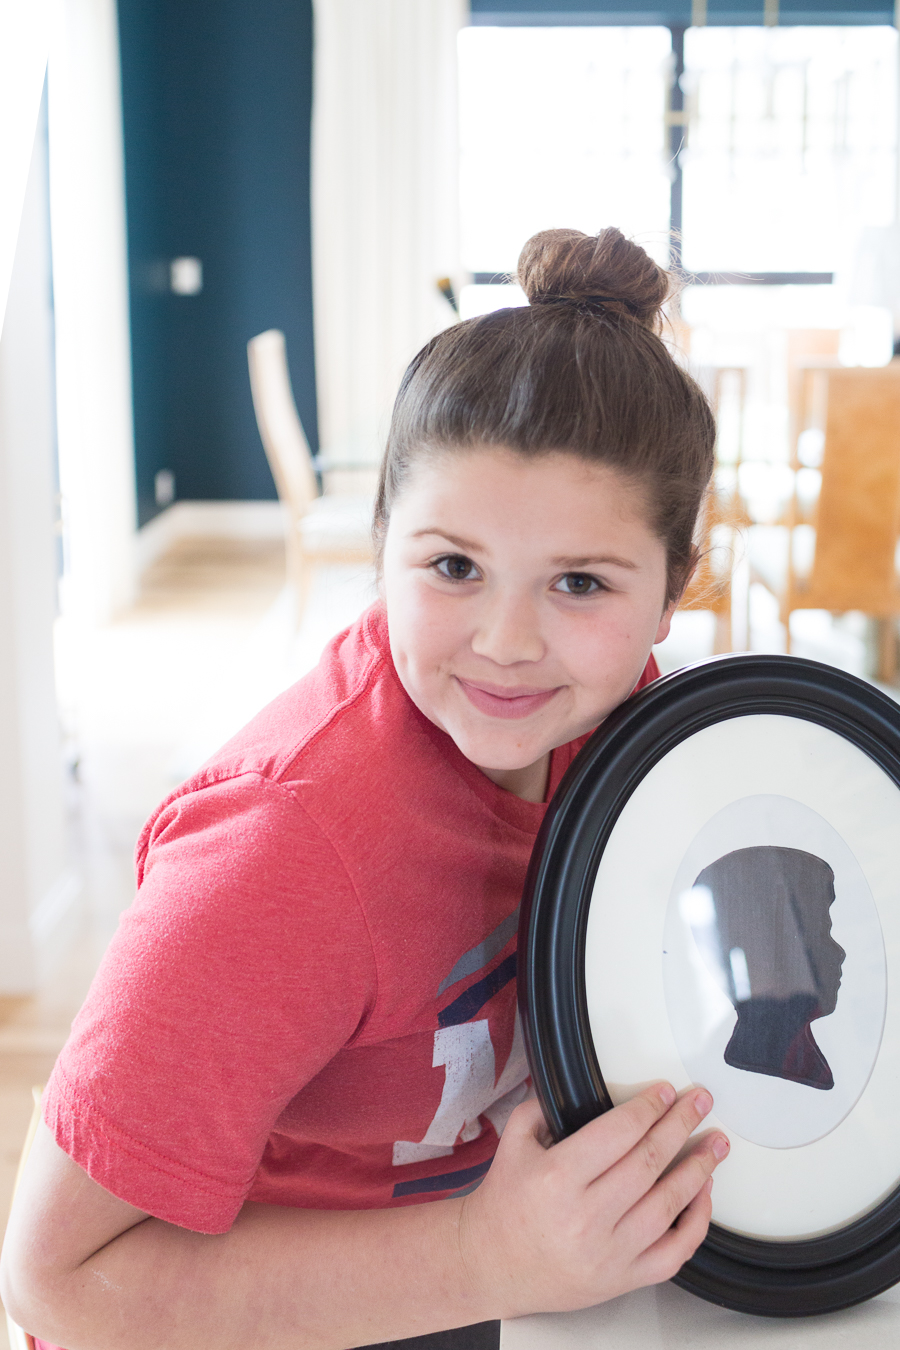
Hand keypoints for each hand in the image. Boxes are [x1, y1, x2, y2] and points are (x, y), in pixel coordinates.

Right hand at [457, 1082, 727, 1318]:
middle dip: (681, 1125)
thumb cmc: (505, 1206)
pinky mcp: (623, 1279)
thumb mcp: (512, 1145)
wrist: (493, 1266)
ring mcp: (609, 1252)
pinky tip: (704, 1195)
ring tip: (715, 1144)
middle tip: (700, 1103)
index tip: (665, 1093)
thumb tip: (577, 1085)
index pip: (618, 1134)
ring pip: (668, 1204)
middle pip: (649, 1162)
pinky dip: (696, 1222)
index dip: (648, 1109)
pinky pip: (674, 1252)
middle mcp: (586, 1216)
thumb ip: (541, 1109)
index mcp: (557, 1178)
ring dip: (698, 1169)